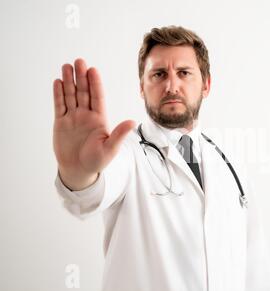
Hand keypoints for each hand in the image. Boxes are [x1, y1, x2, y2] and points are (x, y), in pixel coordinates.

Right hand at [53, 58, 134, 189]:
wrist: (79, 171)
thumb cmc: (97, 161)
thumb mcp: (110, 148)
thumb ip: (119, 134)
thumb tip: (132, 122)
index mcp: (100, 119)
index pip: (97, 97)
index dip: (95, 84)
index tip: (93, 70)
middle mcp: (86, 115)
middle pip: (83, 92)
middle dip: (81, 77)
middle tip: (79, 61)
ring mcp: (73, 118)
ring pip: (70, 95)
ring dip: (69, 81)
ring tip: (67, 66)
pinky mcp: (61, 123)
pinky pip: (59, 105)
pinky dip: (58, 94)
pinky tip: (58, 82)